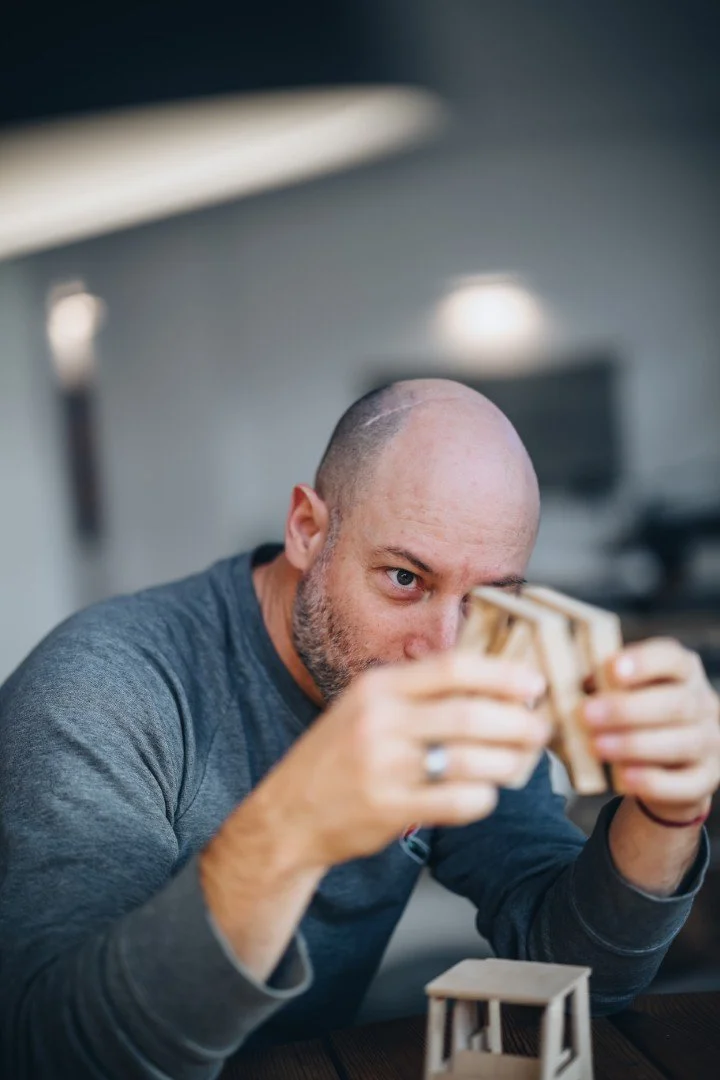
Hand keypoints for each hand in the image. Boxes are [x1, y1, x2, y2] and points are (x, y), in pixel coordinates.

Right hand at [258, 652, 549, 869]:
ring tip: (519, 763)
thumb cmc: (335, 758)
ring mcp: (383, 766)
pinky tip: (484, 794)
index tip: (533, 684)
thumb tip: (488, 684)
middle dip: (517, 722)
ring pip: (471, 759)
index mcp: (377, 687)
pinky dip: (483, 798)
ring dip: (508, 762)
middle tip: (539, 728)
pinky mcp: (389, 808)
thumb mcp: (364, 707)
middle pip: (470, 714)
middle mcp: (379, 721)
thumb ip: (417, 694)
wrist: (287, 814)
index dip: (501, 675)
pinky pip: (458, 801)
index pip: (452, 668)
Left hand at [583, 638, 719, 820]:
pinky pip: (685, 783)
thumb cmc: (630, 718)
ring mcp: (710, 742)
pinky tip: (624, 778)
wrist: (662, 765)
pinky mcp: (706, 779)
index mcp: (682, 671)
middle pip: (676, 703)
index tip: (611, 669)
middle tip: (586, 714)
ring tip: (596, 746)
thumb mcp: (616, 693)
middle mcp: (703, 704)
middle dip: (627, 709)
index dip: (644, 662)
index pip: (671, 657)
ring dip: (634, 744)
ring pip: (682, 742)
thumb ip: (595, 685)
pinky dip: (653, 781)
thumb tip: (555, 685)